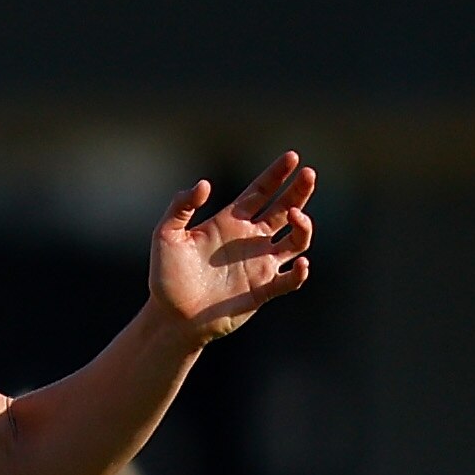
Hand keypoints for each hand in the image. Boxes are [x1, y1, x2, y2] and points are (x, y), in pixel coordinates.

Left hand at [149, 152, 316, 343]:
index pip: (261, 191)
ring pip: (296, 240)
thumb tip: (204, 184)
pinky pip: (290, 280)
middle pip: (285, 208)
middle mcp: (251, 239)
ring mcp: (260, 264)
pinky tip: (300, 263)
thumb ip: (181, 207)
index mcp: (231, 221)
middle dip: (299, 191)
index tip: (292, 157)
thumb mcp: (166, 235)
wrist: (171, 317)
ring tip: (295, 215)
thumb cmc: (166, 276)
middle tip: (309, 174)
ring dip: (303, 226)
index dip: (277, 174)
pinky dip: (300, 272)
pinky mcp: (263, 290)